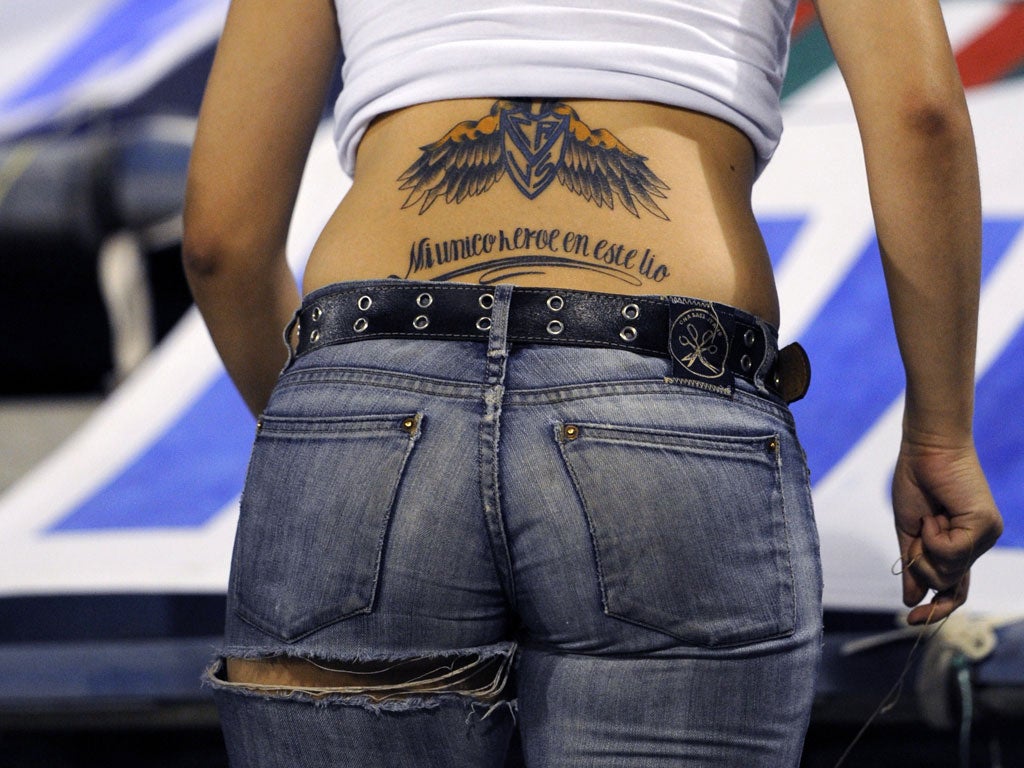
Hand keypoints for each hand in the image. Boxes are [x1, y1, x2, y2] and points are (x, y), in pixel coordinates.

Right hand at [891, 436, 1002, 624]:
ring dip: (927, 547)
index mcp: (960, 546)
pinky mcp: (986, 527)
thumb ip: (912, 565)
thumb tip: (911, 601)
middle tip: (920, 532)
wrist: (926, 449)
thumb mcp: (908, 532)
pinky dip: (935, 537)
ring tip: (929, 517)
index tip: (910, 620)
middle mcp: (978, 545)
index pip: (954, 590)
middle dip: (922, 565)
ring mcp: (985, 537)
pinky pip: (953, 553)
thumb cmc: (916, 482)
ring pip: (950, 572)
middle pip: (947, 584)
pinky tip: (936, 515)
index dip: (936, 610)